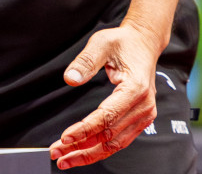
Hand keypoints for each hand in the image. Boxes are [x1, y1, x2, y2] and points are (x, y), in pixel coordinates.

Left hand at [50, 21, 162, 169]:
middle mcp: (143, 106)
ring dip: (88, 153)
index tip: (65, 137)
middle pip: (110, 135)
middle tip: (57, 153)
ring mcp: (144, 115)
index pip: (107, 116)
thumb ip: (85, 61)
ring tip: (65, 158)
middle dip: (82, 148)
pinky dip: (99, 148)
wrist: (143, 44)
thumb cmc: (124, 43)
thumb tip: (70, 78)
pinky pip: (119, 140)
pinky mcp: (139, 119)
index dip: (85, 129)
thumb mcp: (102, 43)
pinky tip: (82, 152)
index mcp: (135, 88)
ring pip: (114, 143)